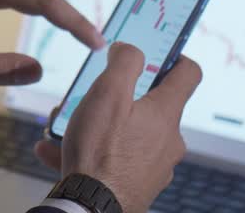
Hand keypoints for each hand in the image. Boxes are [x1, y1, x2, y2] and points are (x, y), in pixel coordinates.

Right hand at [33, 43, 202, 212]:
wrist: (91, 208)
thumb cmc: (100, 152)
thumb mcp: (108, 93)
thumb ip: (124, 63)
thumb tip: (130, 48)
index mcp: (166, 113)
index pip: (188, 74)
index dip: (174, 56)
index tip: (157, 51)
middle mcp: (167, 140)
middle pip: (151, 105)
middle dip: (119, 96)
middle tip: (93, 94)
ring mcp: (154, 165)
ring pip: (127, 133)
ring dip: (98, 125)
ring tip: (64, 124)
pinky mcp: (137, 185)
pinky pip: (114, 159)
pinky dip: (90, 152)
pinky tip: (56, 149)